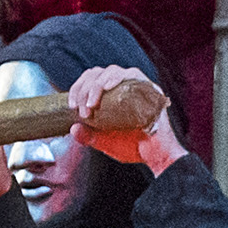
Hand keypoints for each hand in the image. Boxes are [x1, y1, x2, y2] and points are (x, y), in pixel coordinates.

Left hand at [65, 63, 186, 174]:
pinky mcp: (149, 88)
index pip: (90, 79)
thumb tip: (73, 129)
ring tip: (92, 103)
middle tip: (82, 109)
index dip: (78, 88)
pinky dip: (117, 78)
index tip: (72, 106)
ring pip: (112, 71)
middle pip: (98, 73)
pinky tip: (108, 86)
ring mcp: (137, 85)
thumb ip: (89, 136)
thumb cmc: (133, 147)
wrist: (155, 156)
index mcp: (111, 94)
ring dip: (97, 85)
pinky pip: (132, 74)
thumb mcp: (105, 142)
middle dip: (84, 88)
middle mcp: (123, 86)